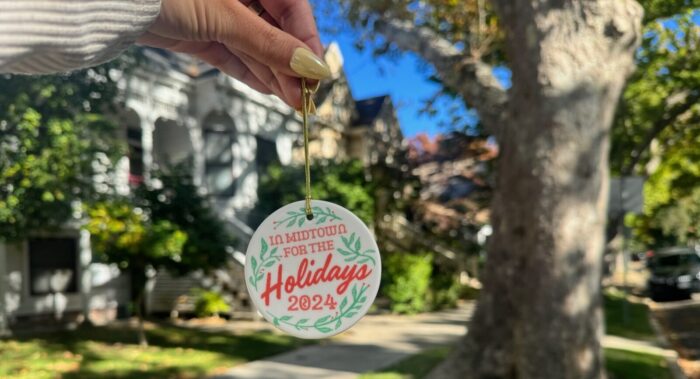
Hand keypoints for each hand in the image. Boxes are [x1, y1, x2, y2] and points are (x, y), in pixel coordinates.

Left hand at [137, 0, 329, 107]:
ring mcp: (215, 12)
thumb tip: (310, 67)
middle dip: (290, 64)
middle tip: (305, 97)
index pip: (292, 6)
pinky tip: (269, 90)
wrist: (103, 3)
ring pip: (253, 45)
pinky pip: (230, 53)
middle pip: (274, 28)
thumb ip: (269, 44)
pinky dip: (248, 72)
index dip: (306, 40)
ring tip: (291, 102)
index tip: (317, 72)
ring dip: (273, 74)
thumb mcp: (225, 17)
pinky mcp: (197, 32)